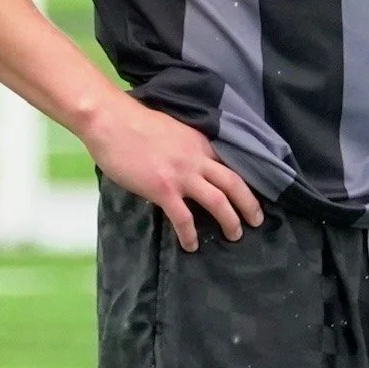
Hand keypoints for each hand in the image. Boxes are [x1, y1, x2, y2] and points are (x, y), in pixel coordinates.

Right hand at [81, 94, 263, 251]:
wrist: (111, 121)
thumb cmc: (133, 122)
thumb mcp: (172, 129)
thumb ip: (184, 147)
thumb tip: (185, 163)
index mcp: (200, 142)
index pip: (231, 163)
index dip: (245, 181)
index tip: (251, 195)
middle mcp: (197, 159)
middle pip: (234, 183)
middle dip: (249, 204)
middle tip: (257, 221)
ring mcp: (182, 174)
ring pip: (218, 201)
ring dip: (230, 221)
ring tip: (234, 236)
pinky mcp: (163, 189)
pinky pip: (184, 217)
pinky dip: (190, 234)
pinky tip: (191, 245)